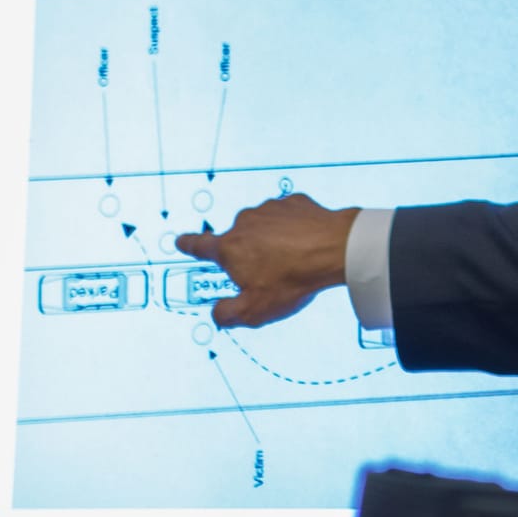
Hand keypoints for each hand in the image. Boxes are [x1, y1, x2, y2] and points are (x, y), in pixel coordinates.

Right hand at [174, 193, 357, 327]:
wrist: (336, 249)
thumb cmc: (292, 279)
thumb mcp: (255, 310)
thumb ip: (228, 314)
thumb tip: (217, 313)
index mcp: (229, 248)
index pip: (200, 246)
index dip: (189, 245)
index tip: (182, 241)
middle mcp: (244, 222)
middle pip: (239, 240)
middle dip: (249, 255)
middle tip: (270, 274)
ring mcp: (270, 208)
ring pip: (264, 228)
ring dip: (273, 241)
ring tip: (293, 260)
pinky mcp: (295, 202)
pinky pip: (288, 217)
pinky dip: (293, 228)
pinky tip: (307, 242)